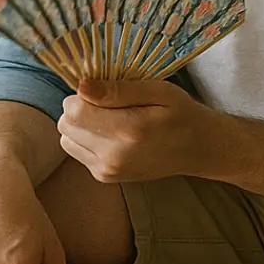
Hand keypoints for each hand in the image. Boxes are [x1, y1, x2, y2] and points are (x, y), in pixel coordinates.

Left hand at [58, 79, 220, 183]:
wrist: (198, 150)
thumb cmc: (180, 114)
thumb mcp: (158, 91)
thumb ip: (118, 89)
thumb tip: (81, 87)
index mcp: (127, 131)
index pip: (74, 110)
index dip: (82, 94)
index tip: (102, 90)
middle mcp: (113, 156)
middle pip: (66, 125)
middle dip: (79, 108)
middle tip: (107, 103)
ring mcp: (107, 170)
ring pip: (66, 139)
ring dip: (80, 125)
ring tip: (108, 118)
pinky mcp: (104, 176)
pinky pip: (76, 150)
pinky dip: (85, 139)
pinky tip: (110, 133)